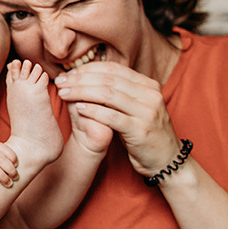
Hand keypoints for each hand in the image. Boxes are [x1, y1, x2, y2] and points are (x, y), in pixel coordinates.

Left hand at [54, 61, 180, 175]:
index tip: (69, 73)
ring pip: (108, 94)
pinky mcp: (140, 130)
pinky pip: (111, 116)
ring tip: (64, 93)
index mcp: (148, 85)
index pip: (113, 69)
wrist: (166, 159)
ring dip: (81, 92)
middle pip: (108, 79)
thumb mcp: (135, 107)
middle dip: (80, 79)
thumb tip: (86, 76)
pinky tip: (78, 108)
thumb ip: (118, 92)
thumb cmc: (143, 132)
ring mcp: (147, 112)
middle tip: (61, 82)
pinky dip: (92, 110)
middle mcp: (150, 94)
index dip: (88, 69)